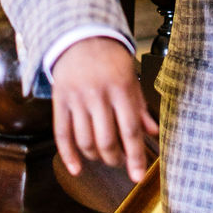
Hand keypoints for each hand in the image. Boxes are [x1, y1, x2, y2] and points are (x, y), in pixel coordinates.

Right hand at [51, 36, 157, 183]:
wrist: (81, 36)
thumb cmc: (111, 58)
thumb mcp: (132, 76)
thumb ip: (140, 106)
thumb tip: (153, 133)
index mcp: (121, 87)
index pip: (130, 129)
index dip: (135, 156)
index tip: (138, 176)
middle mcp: (98, 94)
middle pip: (106, 140)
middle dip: (115, 159)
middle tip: (120, 161)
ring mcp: (77, 98)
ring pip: (85, 141)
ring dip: (96, 157)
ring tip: (104, 156)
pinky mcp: (60, 100)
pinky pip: (62, 134)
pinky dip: (68, 156)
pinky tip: (77, 169)